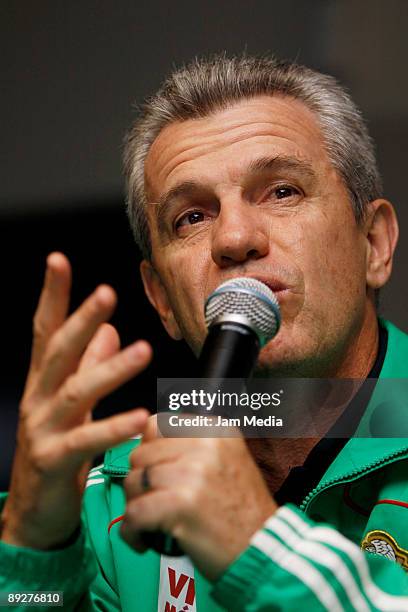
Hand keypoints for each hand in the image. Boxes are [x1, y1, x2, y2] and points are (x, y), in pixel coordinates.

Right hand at [0, 253, 150, 549]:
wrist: (36, 510)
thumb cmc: (57, 449)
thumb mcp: (73, 403)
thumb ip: (88, 366)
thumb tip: (109, 329)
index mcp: (44, 382)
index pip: (45, 330)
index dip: (51, 295)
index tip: (57, 260)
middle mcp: (39, 400)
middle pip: (57, 352)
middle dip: (80, 320)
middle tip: (106, 293)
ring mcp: (42, 430)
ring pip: (75, 393)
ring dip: (110, 370)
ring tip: (143, 351)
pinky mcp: (54, 462)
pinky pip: (86, 442)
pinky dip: (113, 428)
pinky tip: (140, 418)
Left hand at [120, 418, 276, 580]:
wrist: (263, 549)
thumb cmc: (241, 510)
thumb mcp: (226, 460)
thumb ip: (190, 446)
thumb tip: (144, 442)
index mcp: (213, 430)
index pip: (155, 426)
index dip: (149, 452)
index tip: (157, 473)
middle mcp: (204, 445)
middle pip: (140, 455)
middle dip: (140, 482)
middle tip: (153, 503)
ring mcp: (192, 473)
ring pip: (134, 483)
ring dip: (135, 507)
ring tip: (151, 523)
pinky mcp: (181, 504)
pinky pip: (134, 513)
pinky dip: (132, 531)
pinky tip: (144, 540)